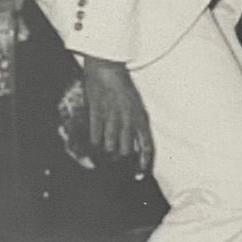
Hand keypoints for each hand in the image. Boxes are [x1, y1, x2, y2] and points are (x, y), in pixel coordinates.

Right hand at [83, 58, 154, 177]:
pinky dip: (95, 141)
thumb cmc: (122, 85)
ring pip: (110, 147)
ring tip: (105, 147)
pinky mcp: (97, 115)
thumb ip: (136, 122)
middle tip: (116, 155)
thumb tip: (135, 140)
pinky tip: (95, 139)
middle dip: (121, 156)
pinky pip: (96, 137)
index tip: (140, 173)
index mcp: (141, 117)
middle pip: (126, 151)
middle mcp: (128, 120)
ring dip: (107, 150)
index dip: (143, 163)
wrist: (107, 68)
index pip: (146, 146)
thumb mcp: (136, 104)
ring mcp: (112, 118)